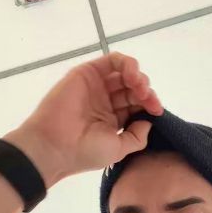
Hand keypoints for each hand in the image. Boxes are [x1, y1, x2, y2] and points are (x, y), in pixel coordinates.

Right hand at [5, 52, 163, 187]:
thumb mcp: (118, 150)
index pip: (138, 105)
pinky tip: (132, 76)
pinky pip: (112, 61)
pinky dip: (127, 64)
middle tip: (149, 100)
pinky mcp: (88, 73)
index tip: (157, 111)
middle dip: (146, 92)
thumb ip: (137, 137)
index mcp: (113, 120)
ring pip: (125, 73)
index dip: (150, 105)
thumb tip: (149, 121)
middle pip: (134, 88)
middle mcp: (106, 102)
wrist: (55, 145)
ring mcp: (97, 87)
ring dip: (139, 77)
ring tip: (140, 87)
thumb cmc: (85, 151)